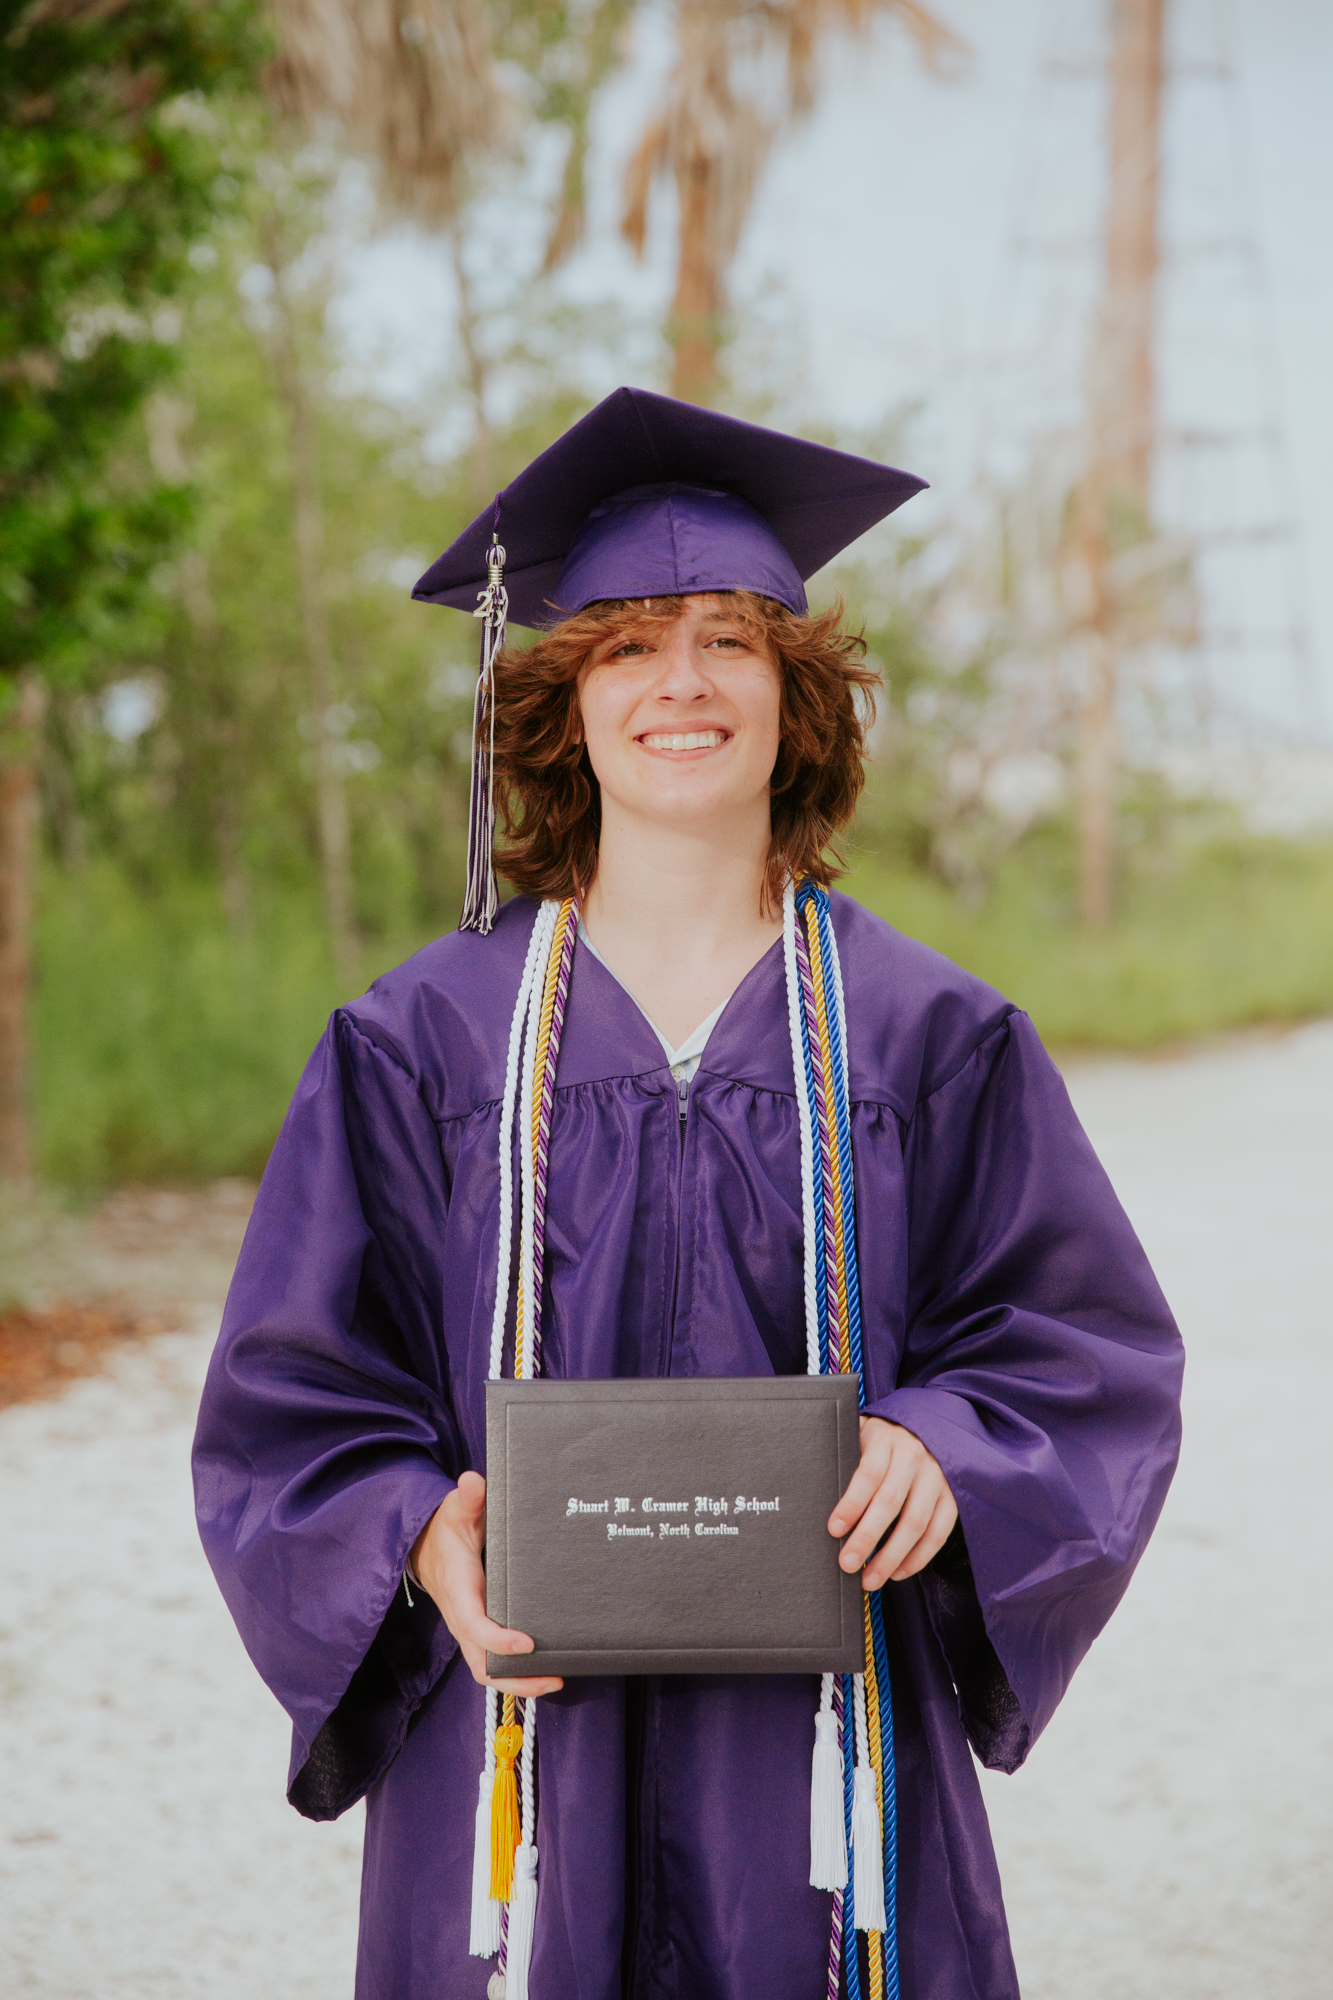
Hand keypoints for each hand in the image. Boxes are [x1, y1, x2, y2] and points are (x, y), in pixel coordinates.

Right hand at [410, 1471, 562, 1695]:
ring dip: (519, 1683)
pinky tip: (545, 1668)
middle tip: (553, 1677)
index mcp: (459, 1590)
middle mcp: (462, 1618)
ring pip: (488, 1671)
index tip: (527, 1643)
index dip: (498, 1639)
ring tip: (557, 1679)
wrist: (427, 1548)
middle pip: (483, 1664)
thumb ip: (466, 1498)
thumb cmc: (446, 1529)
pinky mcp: (478, 1632)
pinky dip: (516, 1672)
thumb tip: (473, 1481)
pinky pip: (493, 1661)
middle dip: (515, 1679)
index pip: (474, 1624)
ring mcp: (469, 1630)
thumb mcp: (454, 1510)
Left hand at [829, 1417, 957, 1588]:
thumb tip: (817, 1484)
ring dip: (891, 1557)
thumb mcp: (863, 1433)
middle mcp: (914, 1457)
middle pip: (890, 1503)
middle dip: (867, 1538)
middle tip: (847, 1564)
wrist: (929, 1424)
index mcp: (887, 1439)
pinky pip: (937, 1533)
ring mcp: (937, 1478)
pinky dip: (917, 1557)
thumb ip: (847, 1454)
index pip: (868, 1475)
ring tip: (870, 1578)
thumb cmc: (884, 1437)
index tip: (834, 1530)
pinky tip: (897, 1571)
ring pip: (915, 1523)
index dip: (851, 1504)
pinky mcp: (952, 1497)